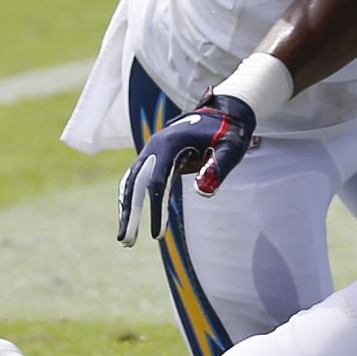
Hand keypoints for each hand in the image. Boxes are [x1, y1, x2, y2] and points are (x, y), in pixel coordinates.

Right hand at [115, 94, 256, 245]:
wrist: (221, 113)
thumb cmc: (228, 132)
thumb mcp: (231, 148)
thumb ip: (218, 167)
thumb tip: (202, 191)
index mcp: (170, 145)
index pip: (157, 183)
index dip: (156, 209)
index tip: (158, 236)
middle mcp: (154, 147)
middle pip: (135, 184)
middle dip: (129, 214)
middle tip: (126, 242)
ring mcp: (151, 152)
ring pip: (130, 183)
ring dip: (125, 209)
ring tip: (125, 239)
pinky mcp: (153, 157)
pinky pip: (136, 181)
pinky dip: (130, 200)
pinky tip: (130, 218)